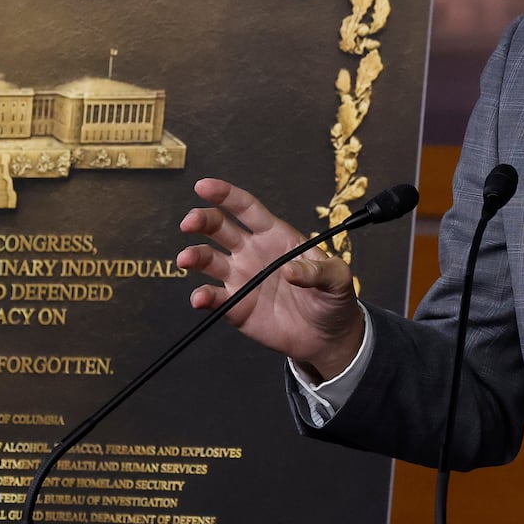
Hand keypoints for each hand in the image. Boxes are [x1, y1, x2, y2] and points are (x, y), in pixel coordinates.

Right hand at [176, 178, 364, 379]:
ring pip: (209, 260)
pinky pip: (214, 298)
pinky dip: (203, 297)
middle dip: (202, 220)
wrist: (327, 337)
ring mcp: (241, 279)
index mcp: (275, 236)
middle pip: (219, 228)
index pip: (246, 208)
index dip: (225, 195)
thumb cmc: (332, 299)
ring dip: (194, 256)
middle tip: (189, 223)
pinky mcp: (236, 306)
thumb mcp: (338, 279)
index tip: (204, 186)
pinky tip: (200, 298)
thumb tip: (292, 270)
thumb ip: (319, 270)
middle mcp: (252, 252)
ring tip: (186, 259)